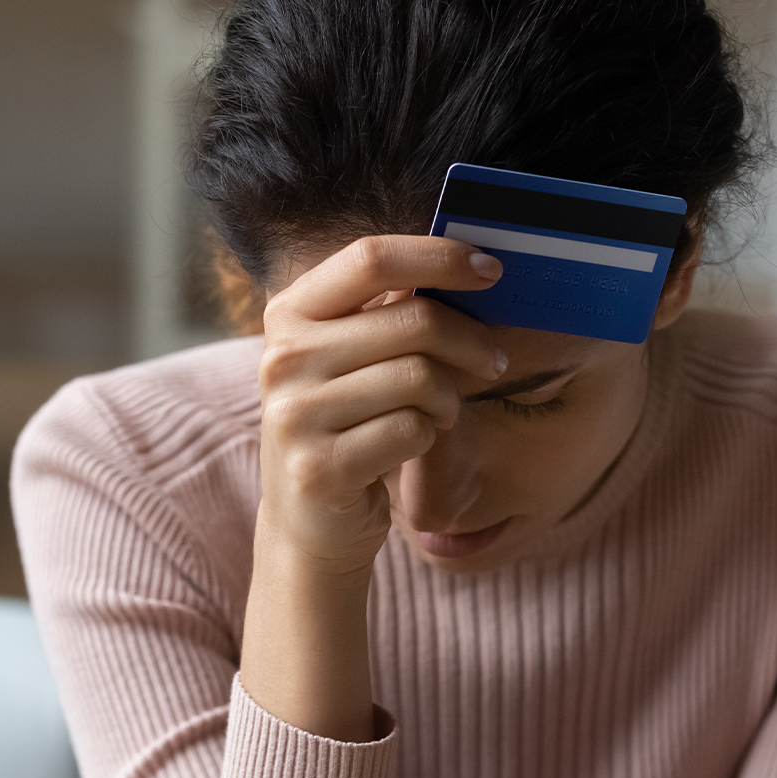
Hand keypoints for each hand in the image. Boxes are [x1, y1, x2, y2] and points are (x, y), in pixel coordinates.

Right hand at [240, 236, 503, 741]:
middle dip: (471, 340)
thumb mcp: (353, 355)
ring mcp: (294, 414)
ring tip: (443, 413)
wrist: (311, 521)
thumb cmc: (350, 422)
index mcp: (290, 312)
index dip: (439, 257)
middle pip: (412, 321)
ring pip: (419, 379)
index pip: (370, 257)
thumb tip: (473, 265)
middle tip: (495, 361)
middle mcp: (281, 357)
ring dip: (449, 399)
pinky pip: (413, 432)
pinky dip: (430, 437)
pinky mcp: (319, 467)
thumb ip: (390, 309)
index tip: (491, 270)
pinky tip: (414, 447)